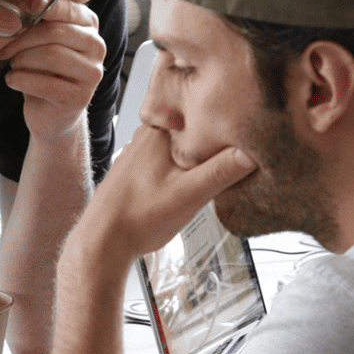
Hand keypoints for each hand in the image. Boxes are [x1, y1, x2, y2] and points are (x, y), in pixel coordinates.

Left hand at [0, 0, 104, 143]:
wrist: (52, 113)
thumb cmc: (45, 70)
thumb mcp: (43, 41)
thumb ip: (40, 21)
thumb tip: (25, 2)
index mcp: (89, 26)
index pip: (68, 9)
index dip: (45, 6)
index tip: (24, 6)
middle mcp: (97, 47)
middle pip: (56, 32)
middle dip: (23, 39)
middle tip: (5, 49)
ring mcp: (92, 74)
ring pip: (52, 56)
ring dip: (22, 60)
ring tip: (13, 65)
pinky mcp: (80, 98)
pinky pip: (45, 84)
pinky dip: (21, 80)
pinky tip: (12, 80)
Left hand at [73, 126, 256, 262]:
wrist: (102, 242)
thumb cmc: (137, 218)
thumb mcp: (191, 194)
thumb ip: (222, 170)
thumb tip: (252, 150)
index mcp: (160, 131)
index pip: (202, 110)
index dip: (226, 117)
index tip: (246, 126)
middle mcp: (147, 135)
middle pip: (193, 127)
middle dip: (214, 137)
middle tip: (239, 148)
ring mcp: (140, 152)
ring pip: (181, 144)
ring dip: (198, 153)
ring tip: (218, 166)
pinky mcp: (138, 170)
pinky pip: (168, 159)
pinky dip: (182, 166)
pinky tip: (188, 182)